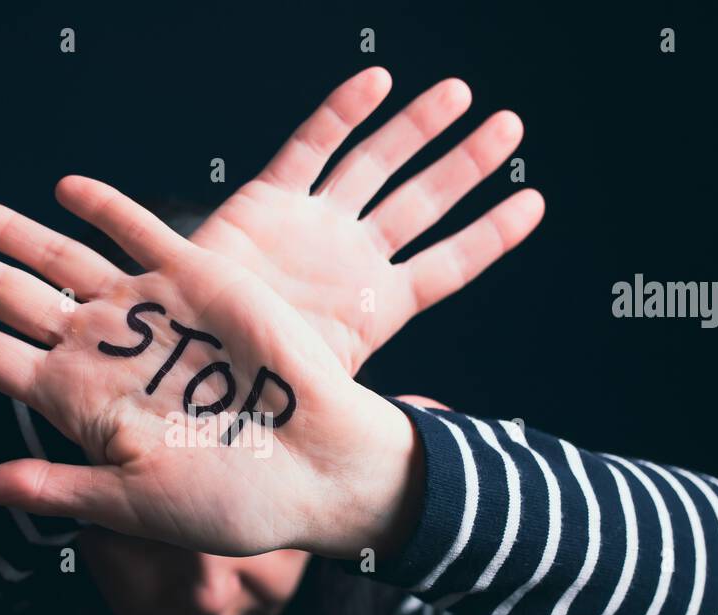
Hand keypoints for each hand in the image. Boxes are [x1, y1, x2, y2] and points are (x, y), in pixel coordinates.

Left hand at [0, 178, 422, 558]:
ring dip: (7, 229)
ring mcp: (148, 311)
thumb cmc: (235, 499)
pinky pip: (141, 231)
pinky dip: (103, 207)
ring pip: (61, 258)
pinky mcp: (200, 280)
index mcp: (78, 404)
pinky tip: (63, 190)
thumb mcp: (134, 505)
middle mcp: (102, 351)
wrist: (324, 465)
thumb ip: (55, 488)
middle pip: (8, 295)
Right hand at [190, 67, 543, 374]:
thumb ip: (388, 408)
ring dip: (416, 128)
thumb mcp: (331, 402)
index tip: (533, 203)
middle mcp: (351, 257)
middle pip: (422, 201)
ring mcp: (312, 226)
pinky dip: (340, 114)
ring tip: (460, 95)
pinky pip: (308, 147)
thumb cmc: (256, 390)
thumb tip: (443, 430)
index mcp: (377, 306)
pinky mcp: (265, 201)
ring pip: (374, 164)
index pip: (448, 263)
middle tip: (509, 129)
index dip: (491, 233)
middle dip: (465, 164)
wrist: (184, 370)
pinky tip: (378, 82)